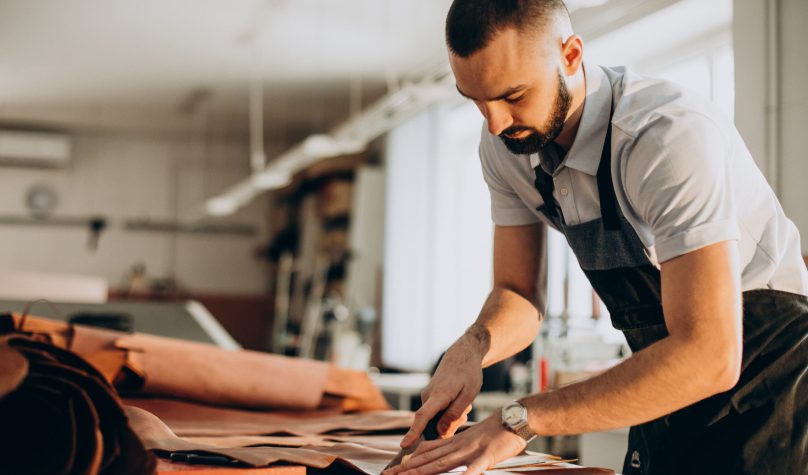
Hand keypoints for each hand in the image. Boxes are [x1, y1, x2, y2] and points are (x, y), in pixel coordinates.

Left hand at [384, 413, 526, 474]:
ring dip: (425, 471)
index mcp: (454, 442)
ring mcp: (471, 451)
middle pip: (430, 459)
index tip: (394, 470)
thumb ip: (451, 445)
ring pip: (444, 463)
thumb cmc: (495, 432)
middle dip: (409, 469)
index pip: (427, 452)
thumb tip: (433, 451)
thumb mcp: (469, 438)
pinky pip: (473, 469)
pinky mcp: (486, 457)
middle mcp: (458, 446)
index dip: (410, 461)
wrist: (514, 419)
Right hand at [402, 338, 483, 446]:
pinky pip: (436, 412)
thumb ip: (454, 414)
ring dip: (450, 418)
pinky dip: (448, 412)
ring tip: (464, 405)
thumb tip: (440, 433)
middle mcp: (428, 396)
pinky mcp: (430, 396)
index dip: (413, 432)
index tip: (404, 445)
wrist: (462, 355)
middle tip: (465, 414)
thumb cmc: (468, 374)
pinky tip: (459, 403)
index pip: (422, 417)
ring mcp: (427, 396)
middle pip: (432, 423)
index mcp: (438, 395)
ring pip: (436, 418)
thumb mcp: (468, 395)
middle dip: (448, 426)